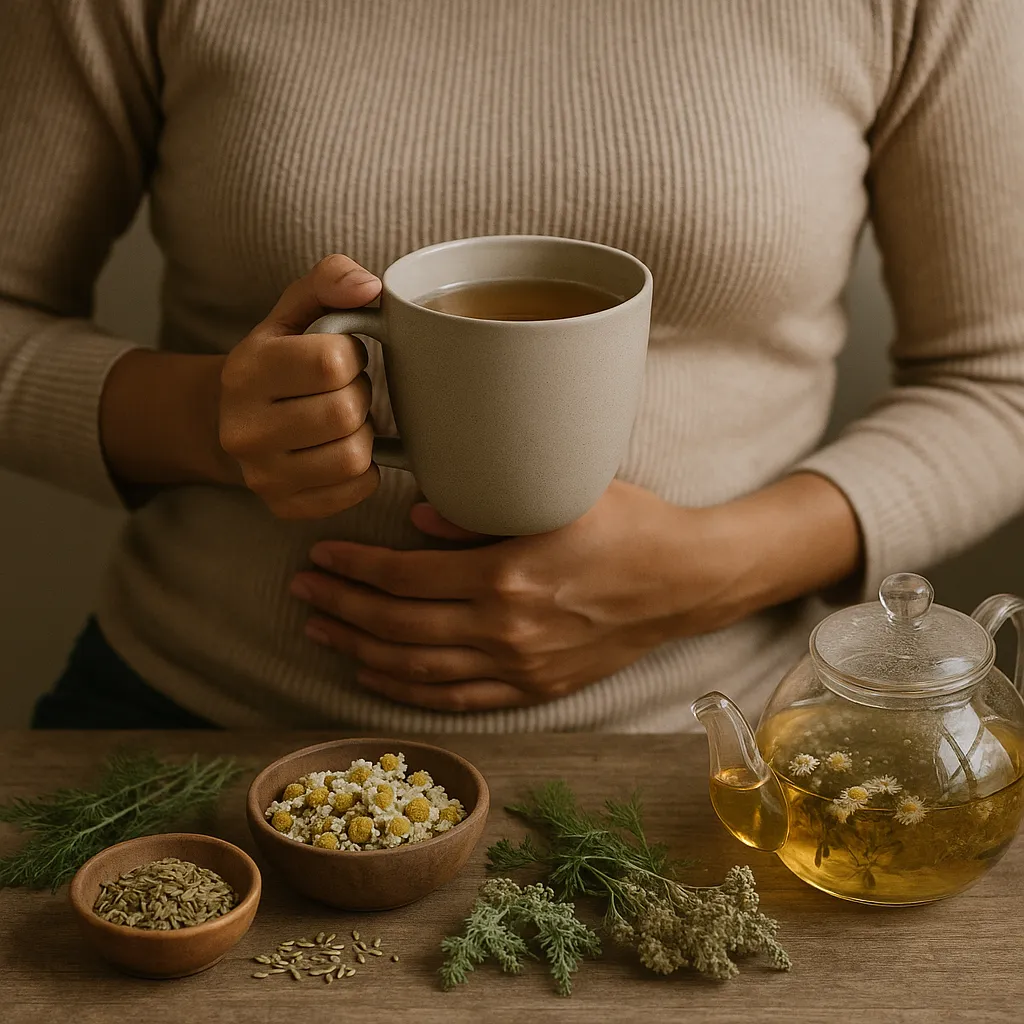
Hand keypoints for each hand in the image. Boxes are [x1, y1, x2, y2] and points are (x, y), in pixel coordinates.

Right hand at [218, 255, 382, 518]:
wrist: (228, 422)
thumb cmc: (278, 361)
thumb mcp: (293, 312)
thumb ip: (329, 281)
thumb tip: (371, 287)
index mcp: (247, 370)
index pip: (331, 363)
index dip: (351, 356)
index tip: (341, 356)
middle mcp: (244, 429)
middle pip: (345, 413)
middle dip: (358, 396)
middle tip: (344, 391)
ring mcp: (262, 475)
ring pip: (354, 456)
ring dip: (362, 434)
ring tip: (343, 421)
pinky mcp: (285, 506)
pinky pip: (356, 490)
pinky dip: (364, 470)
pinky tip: (342, 450)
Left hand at [290, 480, 745, 710]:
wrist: (684, 581)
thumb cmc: (627, 526)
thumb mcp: (559, 497)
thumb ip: (481, 510)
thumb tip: (416, 518)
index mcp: (507, 576)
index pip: (404, 579)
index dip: (353, 568)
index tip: (320, 555)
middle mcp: (506, 630)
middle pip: (398, 627)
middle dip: (340, 608)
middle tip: (301, 592)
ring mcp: (520, 667)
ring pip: (418, 670)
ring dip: (360, 652)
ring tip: (321, 633)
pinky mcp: (535, 689)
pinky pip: (455, 699)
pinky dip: (407, 691)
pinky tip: (376, 676)